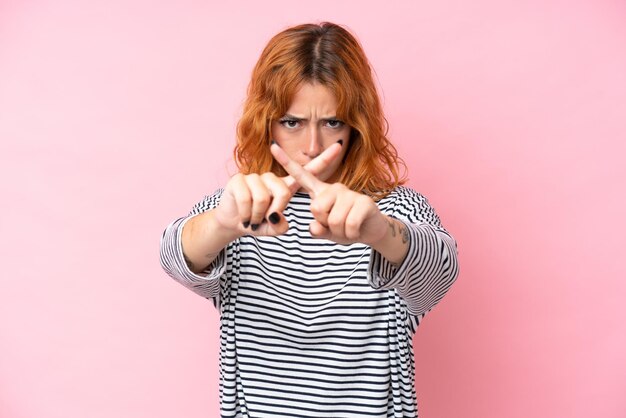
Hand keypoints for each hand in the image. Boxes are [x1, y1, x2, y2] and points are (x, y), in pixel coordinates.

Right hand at [212, 141, 343, 236]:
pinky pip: (246, 199)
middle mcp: (271, 178)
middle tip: (264, 220)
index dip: (323, 161)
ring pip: (262, 198)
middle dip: (274, 212)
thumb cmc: (256, 222)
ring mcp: (254, 177)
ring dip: (257, 216)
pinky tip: (243, 215)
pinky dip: (246, 213)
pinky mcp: (238, 179)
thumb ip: (280, 227)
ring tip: (252, 218)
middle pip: (283, 193)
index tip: (339, 148)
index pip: (306, 172)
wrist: (231, 222)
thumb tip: (277, 219)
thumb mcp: (272, 228)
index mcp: (283, 187)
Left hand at [270, 142, 387, 245]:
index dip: (286, 162)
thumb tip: (314, 228)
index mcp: (320, 192)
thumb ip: (317, 230)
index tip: (272, 146)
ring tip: (347, 227)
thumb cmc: (344, 228)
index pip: (301, 175)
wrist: (370, 230)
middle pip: (316, 208)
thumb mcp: (326, 231)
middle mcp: (334, 188)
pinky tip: (356, 229)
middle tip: (336, 224)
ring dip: (339, 231)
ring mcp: (349, 193)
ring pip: (334, 220)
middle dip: (325, 223)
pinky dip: (351, 233)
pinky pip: (349, 224)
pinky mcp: (364, 202)